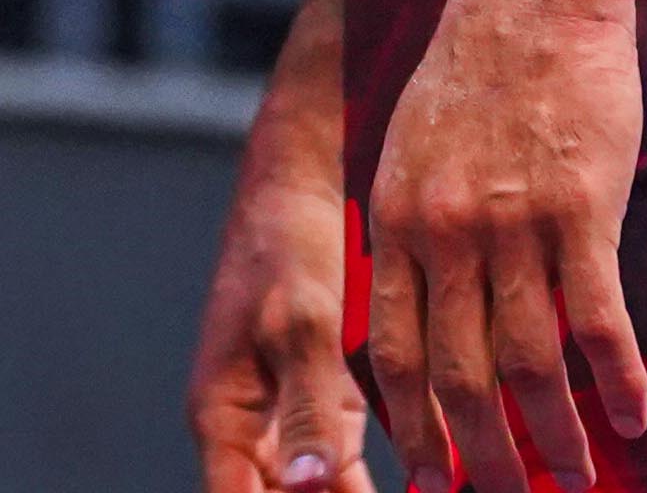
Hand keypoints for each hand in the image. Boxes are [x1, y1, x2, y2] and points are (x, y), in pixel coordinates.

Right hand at [188, 115, 370, 492]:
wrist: (300, 185)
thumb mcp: (301, 323)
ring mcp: (287, 420)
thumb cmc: (284, 242)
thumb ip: (307, 409)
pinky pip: (339, 470)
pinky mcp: (322, 405)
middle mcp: (249, 430)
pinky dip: (370, 489)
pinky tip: (423, 485)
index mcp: (223, 416)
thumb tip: (307, 485)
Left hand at [362, 0, 646, 492]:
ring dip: (558, 437)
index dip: (415, 428)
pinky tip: (635, 418)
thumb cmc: (480, 63)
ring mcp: (514, 222)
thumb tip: (419, 302)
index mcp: (395, 221)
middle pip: (461, 377)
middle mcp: (445, 233)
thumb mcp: (413, 145)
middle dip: (488, 456)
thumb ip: (412, 227)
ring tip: (581, 480)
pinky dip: (617, 380)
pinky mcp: (583, 206)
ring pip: (531, 364)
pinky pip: (597, 319)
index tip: (435, 482)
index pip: (393, 356)